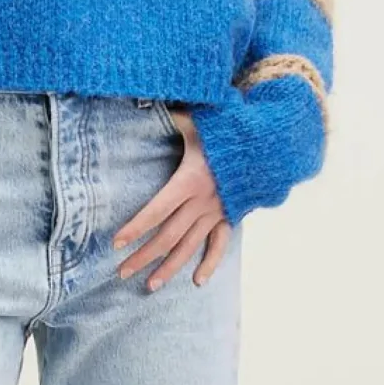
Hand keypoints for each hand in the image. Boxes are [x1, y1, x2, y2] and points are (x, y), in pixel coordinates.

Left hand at [113, 109, 232, 286]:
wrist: (267, 144)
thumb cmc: (226, 131)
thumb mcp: (197, 122)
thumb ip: (171, 117)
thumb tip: (141, 99)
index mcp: (189, 181)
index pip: (156, 211)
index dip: (135, 228)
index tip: (116, 243)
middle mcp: (202, 202)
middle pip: (167, 236)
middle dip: (143, 256)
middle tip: (121, 272)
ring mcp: (217, 212)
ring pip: (189, 246)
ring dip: (168, 267)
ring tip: (149, 286)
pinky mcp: (230, 216)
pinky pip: (219, 244)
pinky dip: (210, 263)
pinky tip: (197, 281)